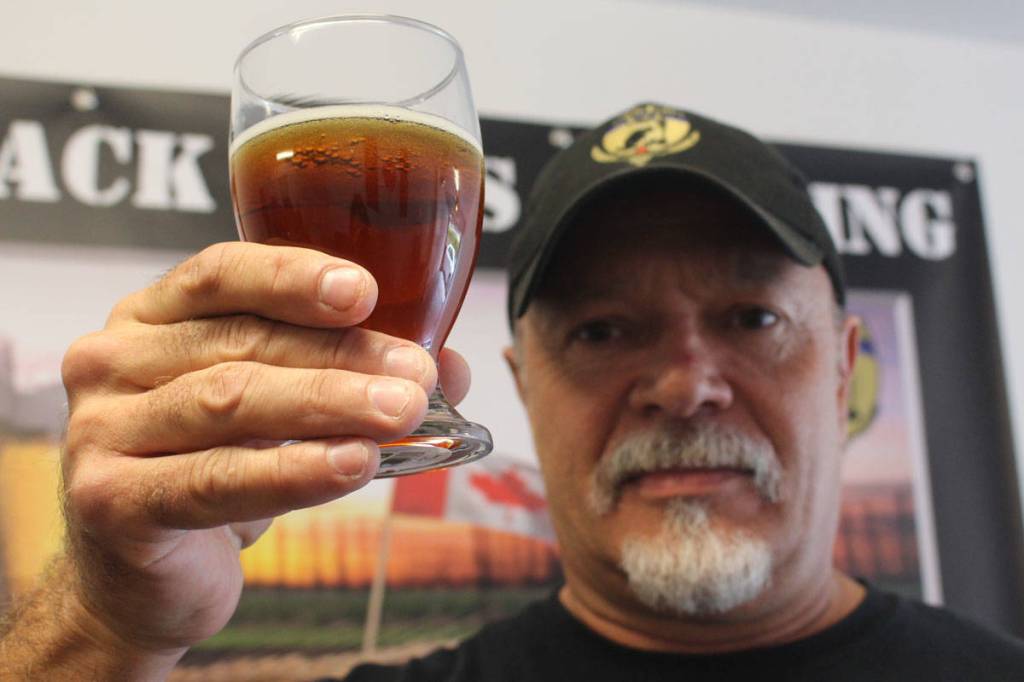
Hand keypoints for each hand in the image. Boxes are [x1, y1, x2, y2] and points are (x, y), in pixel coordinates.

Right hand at [57, 242, 469, 660]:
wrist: (142, 575)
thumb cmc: (213, 469)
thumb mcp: (278, 411)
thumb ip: (350, 376)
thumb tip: (449, 367)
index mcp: (151, 317)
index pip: (220, 273)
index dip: (293, 277)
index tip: (366, 292)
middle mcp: (113, 360)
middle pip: (241, 342)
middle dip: (341, 356)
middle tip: (416, 375)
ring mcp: (101, 429)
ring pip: (232, 402)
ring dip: (329, 405)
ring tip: (402, 412)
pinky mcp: (109, 498)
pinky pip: (215, 478)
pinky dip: (293, 470)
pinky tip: (352, 464)